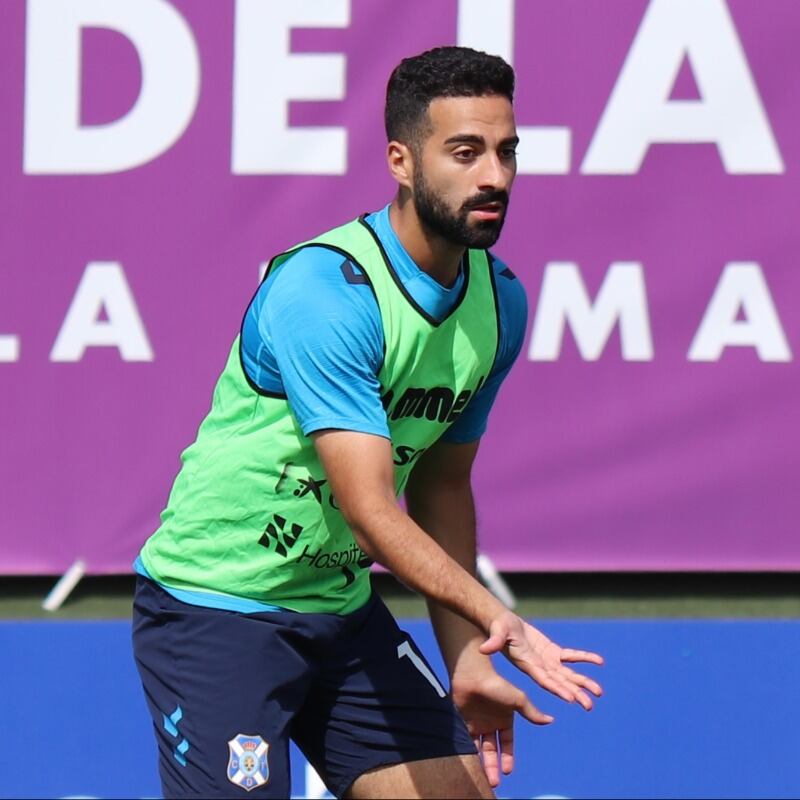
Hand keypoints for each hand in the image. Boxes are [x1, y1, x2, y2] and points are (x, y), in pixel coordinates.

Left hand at [451, 667, 552, 787]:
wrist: (473, 675)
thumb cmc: (497, 685)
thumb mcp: (517, 700)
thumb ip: (532, 713)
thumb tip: (550, 720)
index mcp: (505, 720)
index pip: (507, 744)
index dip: (507, 758)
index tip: (507, 771)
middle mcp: (491, 724)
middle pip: (493, 750)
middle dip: (494, 767)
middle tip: (494, 782)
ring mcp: (477, 724)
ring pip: (480, 749)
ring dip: (482, 764)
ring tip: (483, 779)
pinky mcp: (464, 723)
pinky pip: (466, 742)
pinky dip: (468, 753)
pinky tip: (469, 765)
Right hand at [480, 612, 603, 709]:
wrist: (503, 623)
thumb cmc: (499, 627)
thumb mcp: (497, 633)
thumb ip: (494, 642)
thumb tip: (484, 649)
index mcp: (528, 665)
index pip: (545, 680)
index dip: (558, 689)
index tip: (572, 699)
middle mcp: (539, 667)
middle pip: (560, 683)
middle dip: (575, 693)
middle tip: (590, 706)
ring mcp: (547, 661)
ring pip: (568, 674)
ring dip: (583, 682)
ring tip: (598, 692)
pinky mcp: (552, 652)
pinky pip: (571, 656)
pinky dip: (584, 658)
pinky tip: (599, 661)